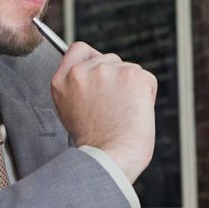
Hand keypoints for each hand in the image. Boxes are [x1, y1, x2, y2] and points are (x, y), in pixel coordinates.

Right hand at [51, 42, 156, 182]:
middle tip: (113, 107)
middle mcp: (82, 72)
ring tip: (123, 113)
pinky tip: (135, 112)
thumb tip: (96, 72)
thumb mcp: (70, 111)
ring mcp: (107, 71)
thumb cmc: (95, 143)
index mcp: (62, 81)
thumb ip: (78, 86)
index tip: (100, 72)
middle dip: (115, 78)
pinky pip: (146, 78)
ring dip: (131, 87)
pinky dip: (146, 94)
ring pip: (128, 69)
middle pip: (109, 59)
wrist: (110, 158)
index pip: (78, 49)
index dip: (93, 58)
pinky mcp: (132, 75)